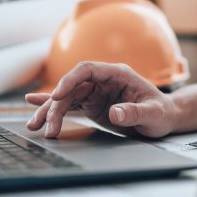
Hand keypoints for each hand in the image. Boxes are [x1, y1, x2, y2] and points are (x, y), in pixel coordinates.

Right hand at [26, 62, 178, 138]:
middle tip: (46, 126)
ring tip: (33, 125)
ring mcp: (96, 93)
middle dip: (55, 106)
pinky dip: (54, 108)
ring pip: (66, 98)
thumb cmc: (161, 113)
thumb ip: (135, 112)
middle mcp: (102, 81)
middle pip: (72, 88)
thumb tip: (115, 113)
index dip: (69, 80)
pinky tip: (36, 108)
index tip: (57, 95)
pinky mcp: (92, 105)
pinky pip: (69, 105)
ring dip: (50, 111)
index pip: (87, 70)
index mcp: (117, 74)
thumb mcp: (154, 114)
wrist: (163, 119)